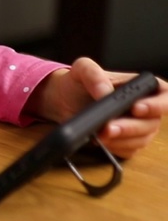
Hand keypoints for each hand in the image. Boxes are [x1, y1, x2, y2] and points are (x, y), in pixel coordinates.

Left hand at [25, 57, 165, 157]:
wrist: (63, 101)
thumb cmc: (78, 83)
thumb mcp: (81, 69)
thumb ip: (93, 74)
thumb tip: (105, 92)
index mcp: (142, 87)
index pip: (165, 96)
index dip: (158, 105)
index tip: (137, 109)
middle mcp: (145, 108)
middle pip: (152, 123)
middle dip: (130, 127)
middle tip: (108, 128)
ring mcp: (138, 127)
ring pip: (141, 139)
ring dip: (121, 140)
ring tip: (100, 135)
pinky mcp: (127, 142)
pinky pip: (129, 151)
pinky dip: (116, 148)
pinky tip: (101, 142)